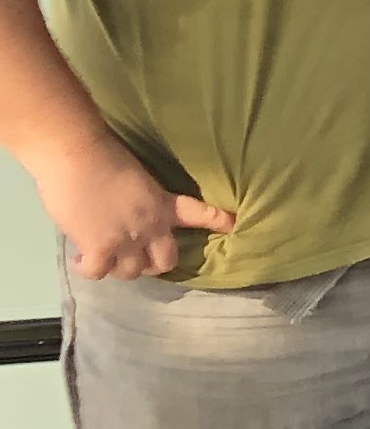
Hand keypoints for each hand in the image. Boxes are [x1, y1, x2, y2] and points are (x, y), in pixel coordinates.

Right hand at [37, 136, 230, 280]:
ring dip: (117, 268)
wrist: (76, 155)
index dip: (219, 222)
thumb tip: (118, 212)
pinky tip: (80, 260)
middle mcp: (151, 226)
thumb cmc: (102, 155)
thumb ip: (136, 200)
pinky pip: (98, 273)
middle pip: (165, 261)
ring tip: (103, 257)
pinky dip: (88, 270)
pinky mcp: (100, 249)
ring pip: (131, 273)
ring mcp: (126, 240)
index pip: (201, 214)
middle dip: (153, 265)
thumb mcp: (134, 178)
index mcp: (162, 203)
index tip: (234, 225)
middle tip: (137, 259)